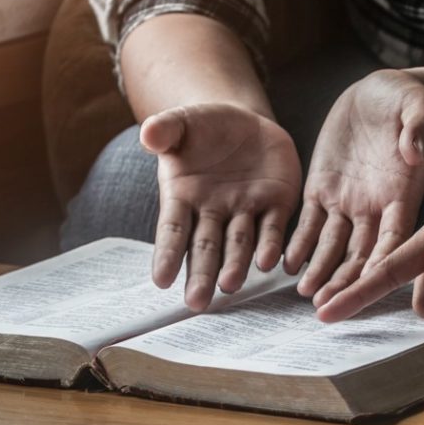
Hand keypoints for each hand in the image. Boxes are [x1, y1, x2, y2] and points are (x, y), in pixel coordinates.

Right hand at [141, 104, 300, 309]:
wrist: (243, 122)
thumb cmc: (202, 128)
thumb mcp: (181, 122)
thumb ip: (165, 129)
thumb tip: (147, 134)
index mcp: (184, 197)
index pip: (173, 229)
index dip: (166, 253)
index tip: (160, 280)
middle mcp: (213, 212)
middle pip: (206, 247)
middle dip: (201, 274)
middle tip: (197, 302)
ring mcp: (245, 210)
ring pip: (240, 243)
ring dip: (236, 265)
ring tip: (231, 285)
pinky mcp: (276, 203)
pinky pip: (274, 227)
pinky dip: (272, 245)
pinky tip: (271, 262)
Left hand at [284, 70, 423, 304]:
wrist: (380, 94)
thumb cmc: (408, 100)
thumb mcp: (418, 107)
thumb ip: (418, 128)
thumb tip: (415, 149)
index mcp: (402, 192)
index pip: (395, 235)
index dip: (385, 259)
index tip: (372, 282)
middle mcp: (374, 206)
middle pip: (362, 252)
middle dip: (347, 279)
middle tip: (330, 303)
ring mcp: (347, 200)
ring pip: (333, 244)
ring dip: (321, 269)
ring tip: (306, 292)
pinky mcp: (322, 188)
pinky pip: (309, 222)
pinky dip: (299, 243)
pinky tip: (287, 264)